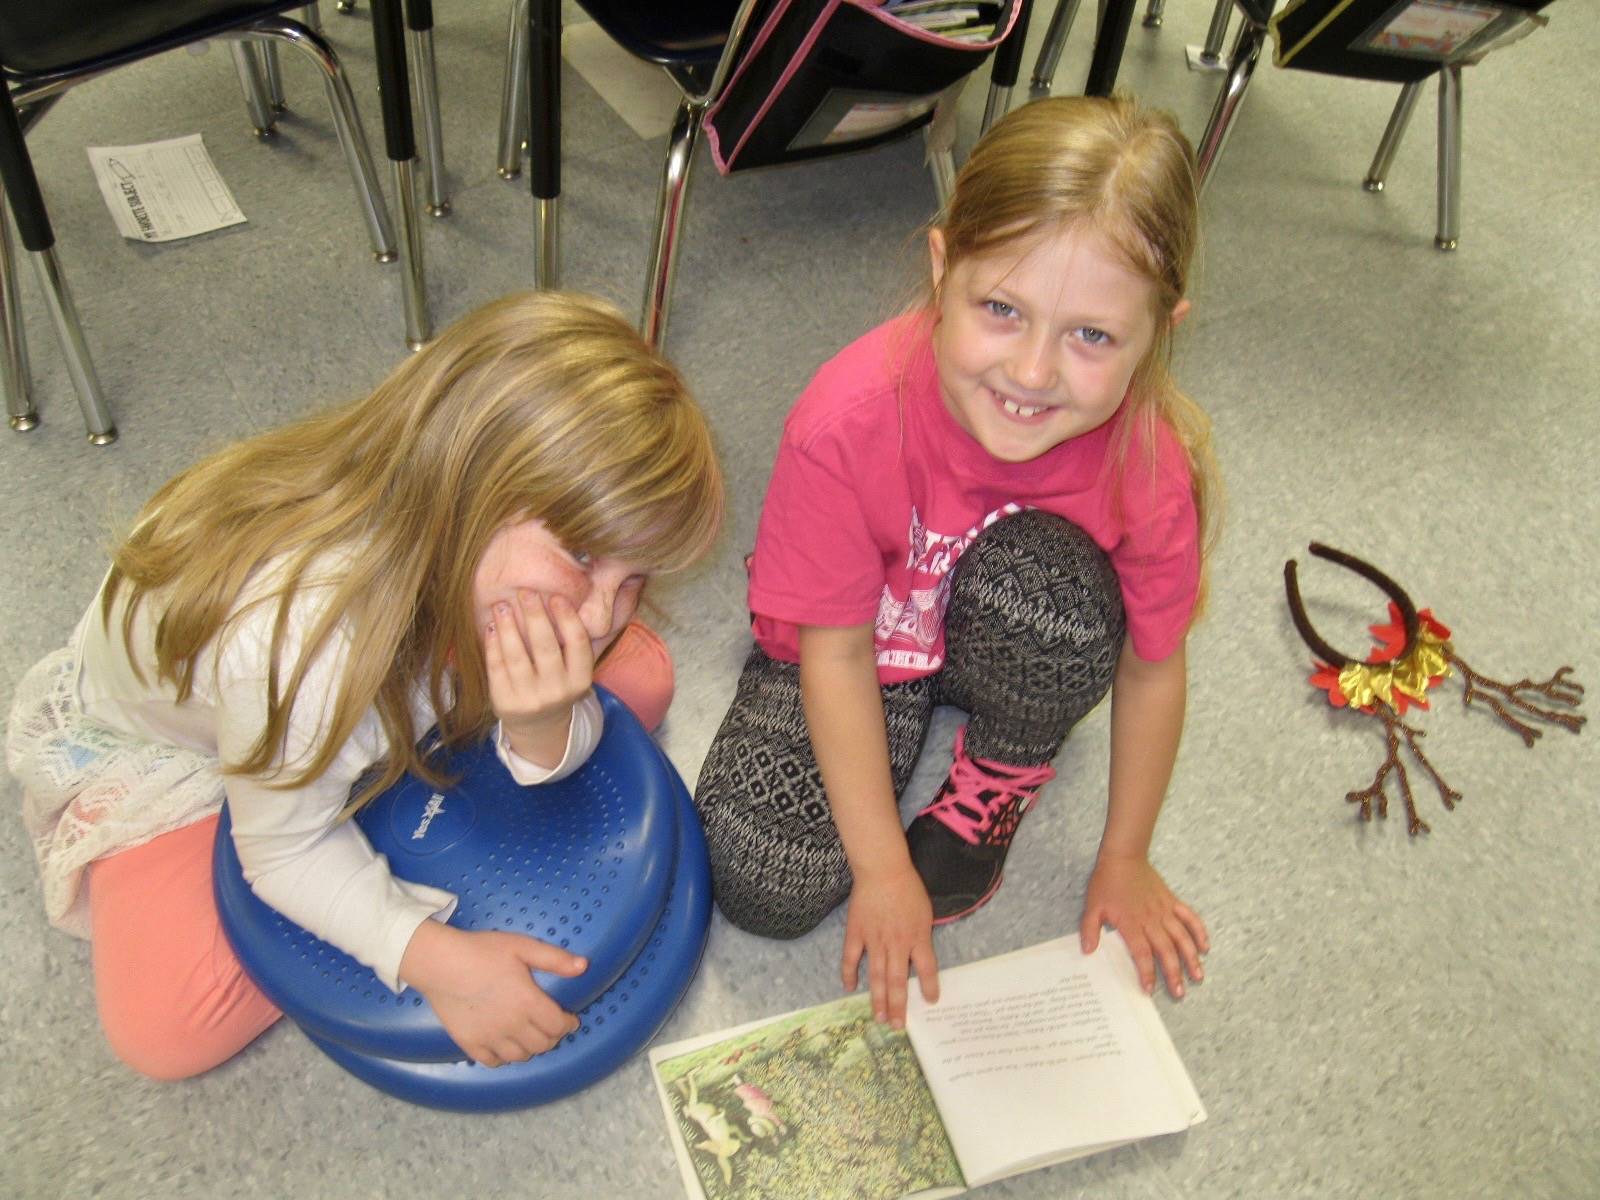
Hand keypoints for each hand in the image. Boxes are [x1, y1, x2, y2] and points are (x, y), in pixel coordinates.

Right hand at [399, 921, 586, 1066]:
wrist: (440, 963)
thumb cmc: (482, 951)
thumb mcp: (522, 946)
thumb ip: (555, 959)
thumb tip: (584, 966)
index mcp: (528, 1003)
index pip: (558, 1026)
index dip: (568, 1024)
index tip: (569, 1019)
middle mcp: (512, 1026)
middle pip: (542, 1044)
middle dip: (552, 1037)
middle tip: (551, 1027)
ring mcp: (490, 1038)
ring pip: (520, 1056)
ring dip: (531, 1049)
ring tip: (531, 1036)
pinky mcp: (470, 1044)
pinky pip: (493, 1061)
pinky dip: (504, 1057)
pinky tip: (506, 1045)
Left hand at [484, 590, 593, 767]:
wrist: (539, 727)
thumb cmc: (556, 686)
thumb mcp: (573, 672)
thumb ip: (569, 643)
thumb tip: (554, 598)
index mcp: (580, 681)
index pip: (577, 643)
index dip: (567, 618)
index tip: (556, 596)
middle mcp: (557, 691)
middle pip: (545, 647)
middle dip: (534, 615)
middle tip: (525, 592)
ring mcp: (529, 699)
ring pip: (517, 656)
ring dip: (508, 627)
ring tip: (502, 606)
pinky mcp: (505, 702)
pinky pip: (497, 668)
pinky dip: (492, 645)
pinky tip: (491, 627)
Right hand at [841, 865, 939, 1027]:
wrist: (883, 870)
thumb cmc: (908, 888)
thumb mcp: (924, 913)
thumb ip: (921, 936)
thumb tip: (920, 957)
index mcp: (917, 937)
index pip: (926, 968)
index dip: (929, 986)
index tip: (930, 1002)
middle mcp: (897, 944)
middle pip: (898, 981)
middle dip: (898, 1006)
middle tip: (897, 1026)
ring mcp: (874, 940)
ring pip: (876, 976)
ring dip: (877, 999)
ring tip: (878, 1018)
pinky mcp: (856, 933)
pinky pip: (852, 958)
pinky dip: (850, 974)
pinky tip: (850, 988)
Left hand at [1079, 855, 1207, 997]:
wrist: (1123, 857)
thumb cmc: (1106, 882)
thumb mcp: (1092, 907)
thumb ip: (1090, 929)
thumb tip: (1088, 951)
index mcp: (1132, 923)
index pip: (1142, 953)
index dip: (1146, 973)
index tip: (1149, 989)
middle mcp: (1152, 920)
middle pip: (1166, 950)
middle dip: (1174, 973)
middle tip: (1180, 993)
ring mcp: (1165, 910)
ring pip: (1182, 938)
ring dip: (1191, 958)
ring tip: (1198, 976)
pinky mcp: (1172, 901)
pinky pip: (1190, 918)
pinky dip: (1199, 932)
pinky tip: (1205, 947)